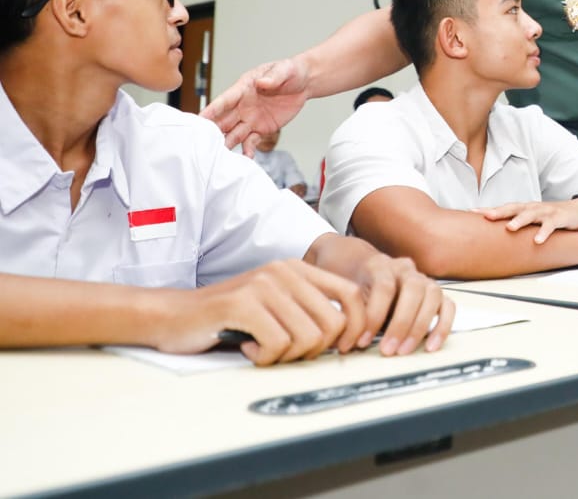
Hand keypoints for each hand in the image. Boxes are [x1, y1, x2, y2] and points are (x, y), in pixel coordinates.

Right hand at [156, 259, 365, 365]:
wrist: (174, 316)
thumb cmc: (227, 317)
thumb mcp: (276, 305)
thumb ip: (310, 309)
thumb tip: (351, 333)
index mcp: (298, 269)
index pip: (352, 295)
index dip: (355, 327)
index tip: (341, 349)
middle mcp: (284, 271)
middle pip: (334, 323)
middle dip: (315, 349)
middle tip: (287, 351)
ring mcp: (263, 286)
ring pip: (308, 337)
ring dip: (287, 355)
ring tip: (264, 348)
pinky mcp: (243, 304)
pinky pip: (278, 344)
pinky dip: (265, 357)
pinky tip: (248, 349)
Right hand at [201, 58, 310, 154]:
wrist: (304, 84)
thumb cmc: (290, 72)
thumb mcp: (284, 71)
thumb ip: (273, 77)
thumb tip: (262, 82)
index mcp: (243, 89)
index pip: (224, 101)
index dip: (211, 110)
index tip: (199, 119)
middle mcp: (242, 106)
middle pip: (223, 121)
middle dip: (213, 132)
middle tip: (203, 145)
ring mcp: (251, 119)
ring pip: (234, 134)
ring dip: (226, 144)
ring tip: (220, 158)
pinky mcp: (262, 128)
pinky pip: (251, 141)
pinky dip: (248, 150)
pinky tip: (246, 159)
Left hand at [350, 253, 453, 354]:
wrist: (361, 270)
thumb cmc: (355, 287)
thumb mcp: (348, 294)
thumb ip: (352, 311)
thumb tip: (346, 338)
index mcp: (381, 265)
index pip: (384, 286)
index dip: (374, 316)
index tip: (363, 340)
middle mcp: (406, 269)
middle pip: (413, 289)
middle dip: (401, 323)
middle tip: (388, 349)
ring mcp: (424, 279)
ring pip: (433, 295)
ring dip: (420, 326)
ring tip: (405, 350)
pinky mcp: (436, 294)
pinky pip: (448, 306)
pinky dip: (442, 326)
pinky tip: (432, 345)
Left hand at [477, 199, 577, 242]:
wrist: (576, 211)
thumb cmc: (548, 217)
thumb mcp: (531, 219)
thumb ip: (516, 225)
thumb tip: (494, 237)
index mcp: (523, 208)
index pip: (503, 208)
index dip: (488, 209)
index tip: (471, 212)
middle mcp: (531, 208)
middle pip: (513, 208)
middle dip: (499, 212)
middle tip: (486, 216)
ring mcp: (544, 212)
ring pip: (530, 215)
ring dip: (519, 220)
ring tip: (510, 228)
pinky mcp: (558, 218)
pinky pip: (550, 226)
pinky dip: (543, 233)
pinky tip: (537, 241)